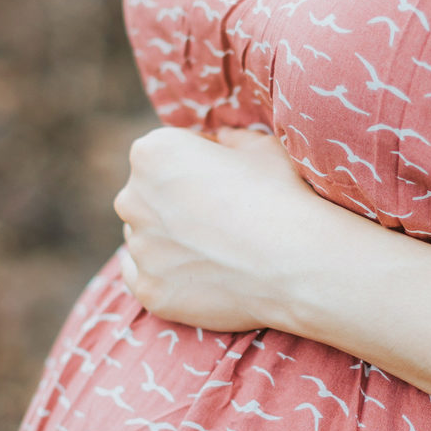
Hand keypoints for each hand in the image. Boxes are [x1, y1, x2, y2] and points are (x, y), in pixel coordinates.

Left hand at [113, 124, 360, 331]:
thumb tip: (223, 139)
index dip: (202, 163)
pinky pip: (146, 278)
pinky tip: (199, 274)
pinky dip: (167, 276)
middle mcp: (133, 198)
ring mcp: (139, 249)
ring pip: (149, 238)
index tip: (228, 178)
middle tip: (223, 217)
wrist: (298, 263)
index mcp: (152, 153)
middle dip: (178, 203)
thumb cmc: (281, 196)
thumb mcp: (263, 148)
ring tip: (221, 249)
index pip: (169, 153)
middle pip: (150, 197)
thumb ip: (233, 139)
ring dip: (172, 240)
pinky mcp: (150, 291)